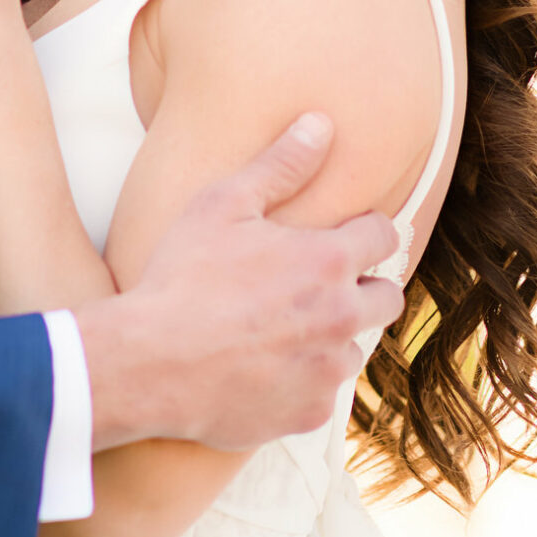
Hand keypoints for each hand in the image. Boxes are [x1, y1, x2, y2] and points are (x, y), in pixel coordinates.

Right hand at [73, 113, 408, 451]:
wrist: (147, 364)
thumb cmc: (180, 277)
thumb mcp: (223, 205)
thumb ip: (280, 164)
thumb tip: (320, 124)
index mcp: (329, 261)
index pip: (384, 236)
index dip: (362, 232)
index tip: (339, 238)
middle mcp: (342, 316)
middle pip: (388, 297)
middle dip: (362, 287)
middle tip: (315, 287)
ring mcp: (328, 370)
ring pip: (353, 347)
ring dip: (328, 337)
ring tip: (277, 331)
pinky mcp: (309, 413)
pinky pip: (322, 391)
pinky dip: (301, 381)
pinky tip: (260, 369)